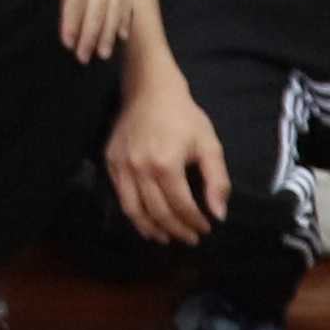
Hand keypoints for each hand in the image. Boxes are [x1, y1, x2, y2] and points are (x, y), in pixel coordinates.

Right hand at [104, 72, 230, 245]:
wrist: (150, 90)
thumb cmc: (184, 116)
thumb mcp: (209, 145)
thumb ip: (217, 181)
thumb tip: (218, 215)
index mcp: (166, 164)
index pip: (181, 206)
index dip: (195, 221)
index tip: (206, 228)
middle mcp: (140, 168)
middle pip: (158, 212)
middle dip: (176, 230)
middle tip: (191, 238)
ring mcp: (122, 165)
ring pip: (133, 210)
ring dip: (151, 229)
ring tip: (166, 238)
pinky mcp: (111, 161)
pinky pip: (121, 196)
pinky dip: (133, 214)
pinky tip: (146, 221)